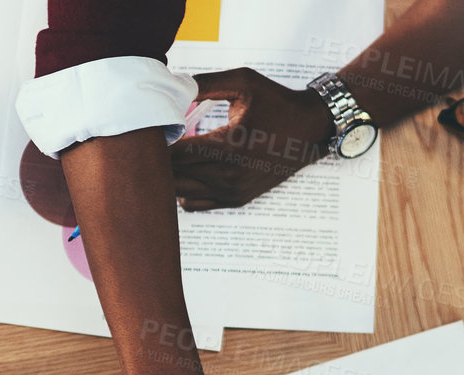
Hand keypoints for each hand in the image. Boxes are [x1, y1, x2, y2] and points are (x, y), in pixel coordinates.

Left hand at [170, 68, 335, 211]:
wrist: (309, 130)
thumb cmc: (277, 103)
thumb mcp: (244, 82)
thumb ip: (206, 82)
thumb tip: (173, 85)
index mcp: (229, 145)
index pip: (175, 153)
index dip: (158, 141)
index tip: (153, 128)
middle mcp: (229, 174)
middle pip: (173, 175)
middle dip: (159, 159)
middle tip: (156, 140)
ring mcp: (232, 191)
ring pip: (178, 192)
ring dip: (169, 176)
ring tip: (171, 155)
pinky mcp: (235, 200)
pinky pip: (193, 204)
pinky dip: (183, 189)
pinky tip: (187, 170)